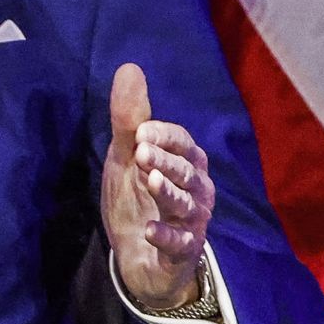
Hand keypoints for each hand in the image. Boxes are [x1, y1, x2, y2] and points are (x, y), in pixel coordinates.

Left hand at [101, 63, 215, 309]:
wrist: (137, 257)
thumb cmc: (137, 197)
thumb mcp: (127, 157)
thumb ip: (129, 118)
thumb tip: (129, 67)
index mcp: (186, 161)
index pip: (182, 142)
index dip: (164, 136)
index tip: (141, 132)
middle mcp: (197, 189)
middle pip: (186, 171)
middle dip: (165, 161)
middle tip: (141, 152)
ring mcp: (193, 222)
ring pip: (185, 205)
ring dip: (168, 193)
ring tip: (149, 182)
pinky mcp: (184, 252)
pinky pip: (179, 243)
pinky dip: (166, 236)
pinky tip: (150, 230)